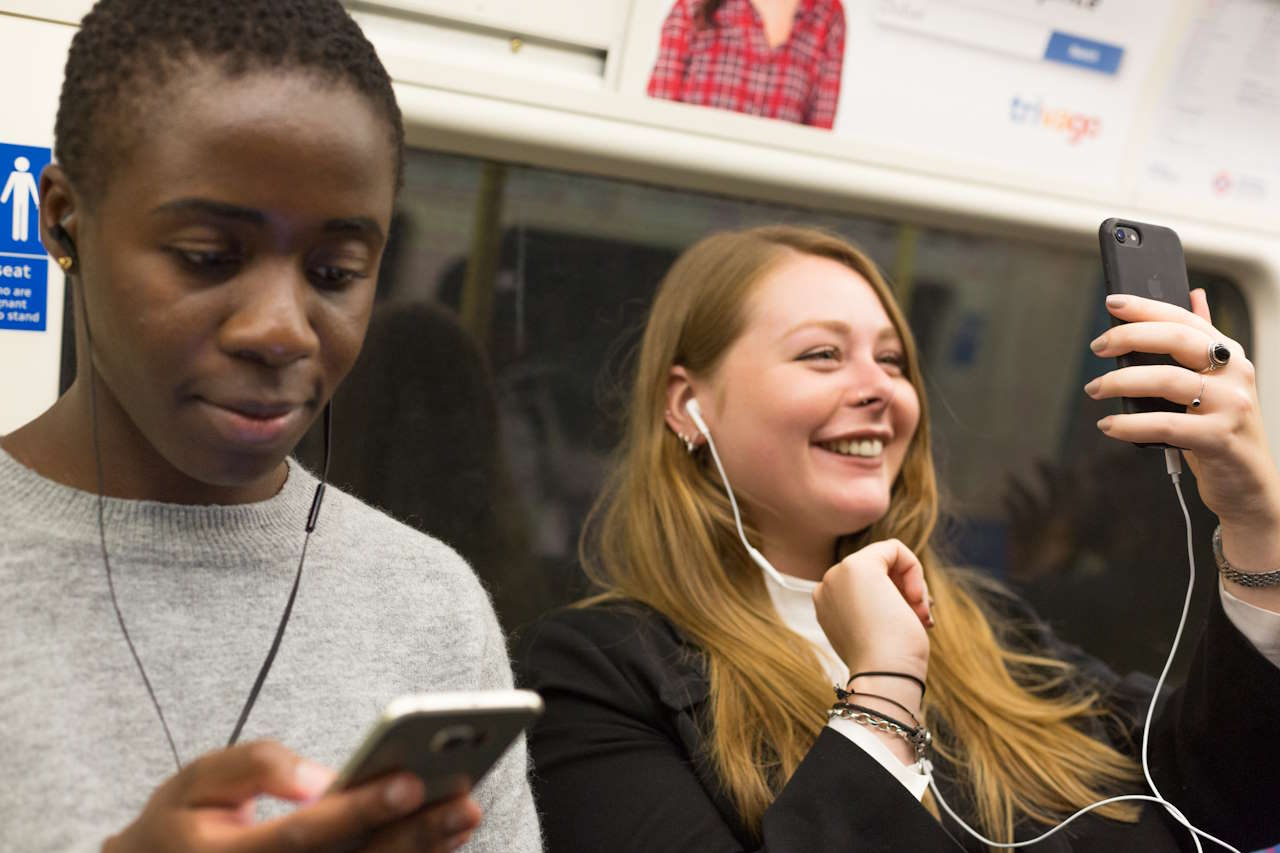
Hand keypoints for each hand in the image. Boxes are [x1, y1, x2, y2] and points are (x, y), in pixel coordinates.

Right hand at [103, 741, 481, 852]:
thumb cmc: (182, 826)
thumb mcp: (197, 782)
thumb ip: (255, 768)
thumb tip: (318, 778)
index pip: (302, 837)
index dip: (357, 810)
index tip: (408, 781)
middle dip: (411, 835)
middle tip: (462, 801)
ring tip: (463, 815)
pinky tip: (442, 839)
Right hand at [813, 538, 932, 682]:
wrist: (884, 676)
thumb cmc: (890, 661)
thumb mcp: (879, 628)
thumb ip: (877, 606)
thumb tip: (896, 596)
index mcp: (828, 604)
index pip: (868, 584)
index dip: (898, 596)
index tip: (915, 620)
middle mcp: (827, 586)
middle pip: (878, 569)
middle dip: (906, 589)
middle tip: (923, 618)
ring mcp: (838, 575)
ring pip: (886, 559)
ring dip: (910, 585)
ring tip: (922, 615)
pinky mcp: (857, 566)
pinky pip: (893, 548)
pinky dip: (914, 569)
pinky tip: (918, 597)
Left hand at [1086, 290, 1279, 531]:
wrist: (1249, 486)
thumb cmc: (1221, 430)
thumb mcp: (1216, 382)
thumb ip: (1202, 341)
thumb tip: (1193, 296)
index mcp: (1229, 356)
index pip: (1186, 319)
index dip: (1148, 307)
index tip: (1113, 303)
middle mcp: (1234, 375)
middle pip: (1178, 340)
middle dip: (1131, 337)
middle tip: (1098, 347)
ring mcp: (1231, 406)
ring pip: (1168, 381)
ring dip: (1121, 382)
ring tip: (1095, 388)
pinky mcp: (1219, 439)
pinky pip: (1166, 425)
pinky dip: (1131, 424)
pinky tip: (1109, 424)